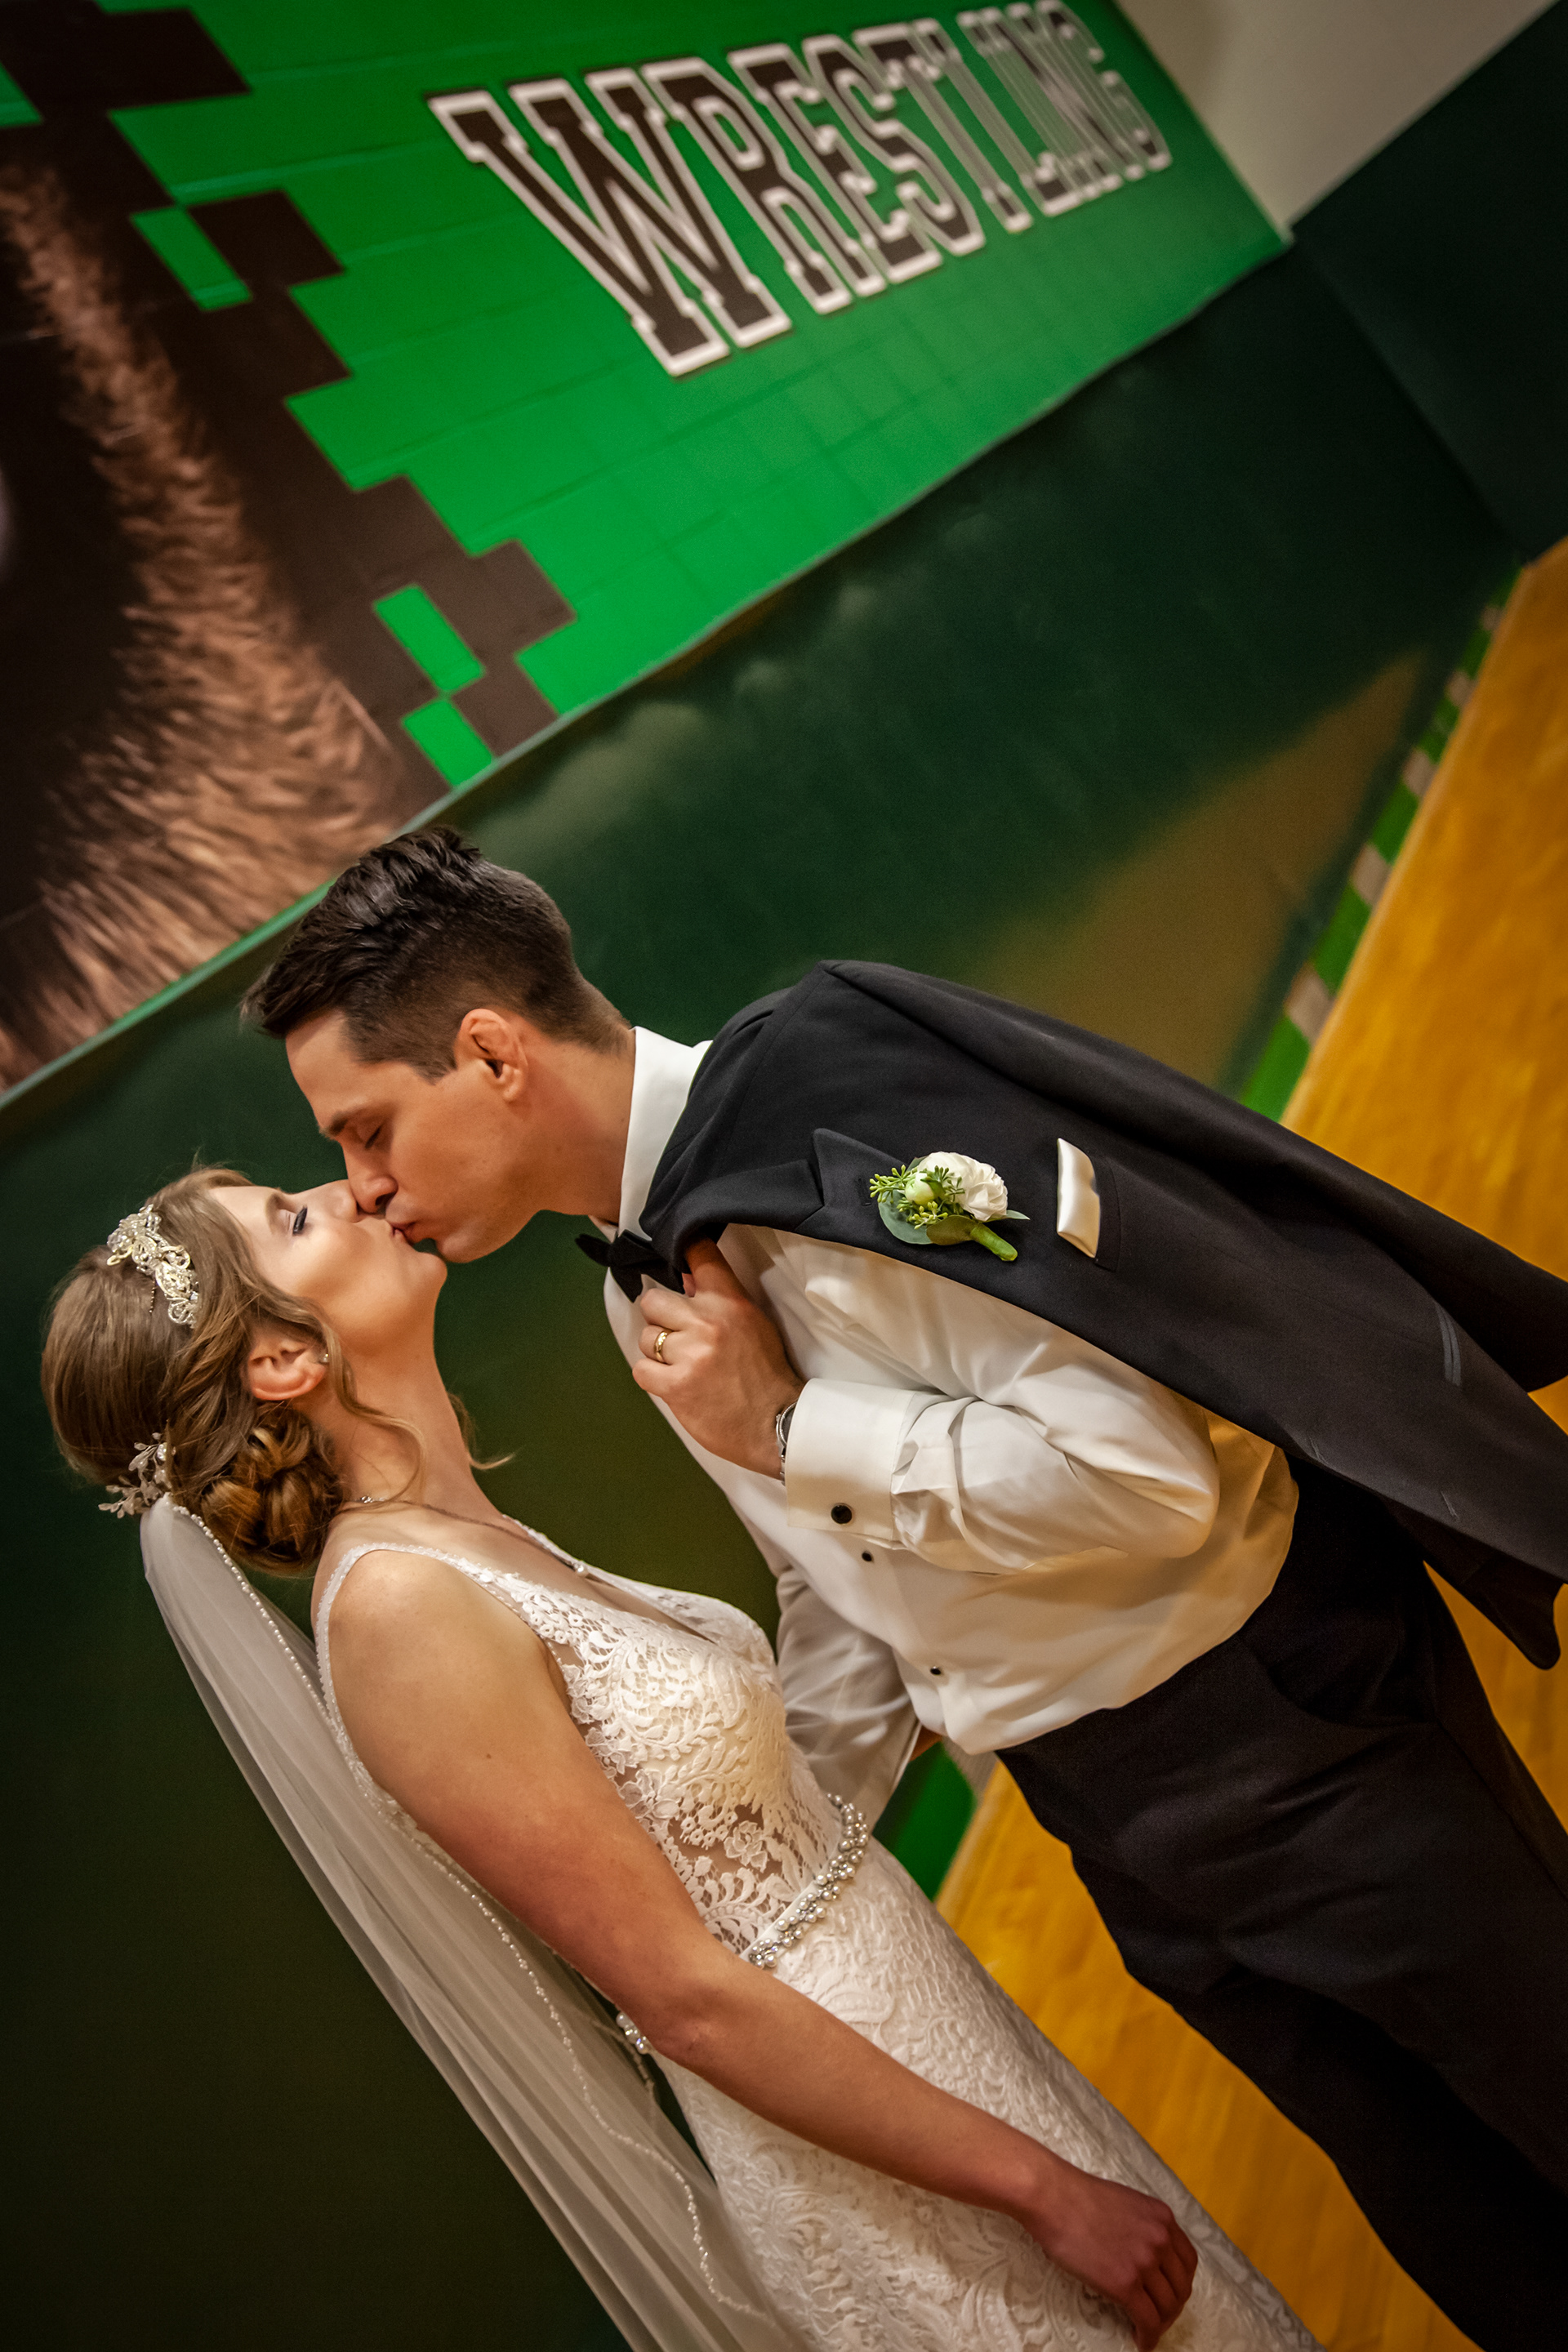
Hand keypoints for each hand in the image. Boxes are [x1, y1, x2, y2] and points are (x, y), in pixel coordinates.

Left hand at [632, 1241, 802, 1475]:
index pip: (699, 1256)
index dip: (684, 1249)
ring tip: (682, 1366)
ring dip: (657, 1352)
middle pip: (653, 1301)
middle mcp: (707, 1322)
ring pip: (646, 1338)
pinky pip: (641, 1370)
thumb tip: (684, 1275)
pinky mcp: (676, 1386)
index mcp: (730, 1303)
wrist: (777, 1424)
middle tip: (678, 1336)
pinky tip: (673, 1383)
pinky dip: (653, 1377)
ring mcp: (690, 1355)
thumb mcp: (753, 1324)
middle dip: (660, 1319)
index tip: (678, 1255)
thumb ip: (718, 1299)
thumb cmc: (766, 1373)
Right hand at [1022, 2157, 1195, 2347]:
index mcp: (1162, 2218)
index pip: (1188, 2262)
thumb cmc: (1078, 2196)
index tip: (1168, 2294)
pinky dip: (1147, 2337)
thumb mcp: (1126, 2203)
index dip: (1180, 2284)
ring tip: (1145, 2330)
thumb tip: (1141, 2251)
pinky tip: (1140, 2341)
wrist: (1053, 2197)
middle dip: (1171, 2308)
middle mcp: (1161, 2240)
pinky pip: (1147, 2321)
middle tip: (1157, 2317)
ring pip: (1167, 2307)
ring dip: (1159, 2324)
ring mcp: (1145, 2263)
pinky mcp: (1125, 2285)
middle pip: (1180, 2287)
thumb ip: (1143, 2226)